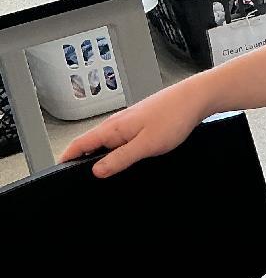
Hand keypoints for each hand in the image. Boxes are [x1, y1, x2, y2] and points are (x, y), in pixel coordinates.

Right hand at [60, 78, 208, 176]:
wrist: (194, 98)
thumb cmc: (173, 118)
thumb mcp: (146, 145)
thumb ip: (120, 158)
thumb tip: (96, 171)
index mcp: (113, 128)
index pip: (80, 144)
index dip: (67, 158)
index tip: (59, 171)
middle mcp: (117, 123)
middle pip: (91, 143)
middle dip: (82, 159)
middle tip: (79, 179)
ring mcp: (129, 122)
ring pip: (107, 141)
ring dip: (101, 155)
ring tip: (99, 173)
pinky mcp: (141, 123)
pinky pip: (122, 139)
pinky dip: (116, 150)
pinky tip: (124, 159)